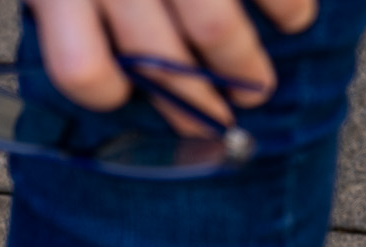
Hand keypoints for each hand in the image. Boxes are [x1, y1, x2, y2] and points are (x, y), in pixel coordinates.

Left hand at [25, 0, 316, 133]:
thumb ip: (72, 1)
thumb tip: (112, 66)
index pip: (82, 69)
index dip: (106, 94)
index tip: (126, 97)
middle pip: (159, 64)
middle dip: (197, 104)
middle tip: (222, 117)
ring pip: (214, 30)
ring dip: (244, 68)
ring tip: (258, 83)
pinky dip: (288, 6)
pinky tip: (293, 18)